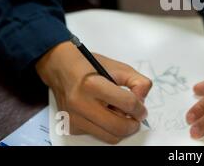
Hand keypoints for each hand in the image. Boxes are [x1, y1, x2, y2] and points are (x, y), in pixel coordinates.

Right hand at [35, 41, 151, 143]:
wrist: (61, 68)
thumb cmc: (90, 66)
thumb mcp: (118, 67)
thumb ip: (138, 82)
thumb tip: (142, 101)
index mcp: (93, 84)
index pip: (127, 103)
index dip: (140, 108)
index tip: (142, 109)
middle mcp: (80, 103)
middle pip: (119, 127)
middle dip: (133, 124)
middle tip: (137, 117)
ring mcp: (74, 118)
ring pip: (110, 137)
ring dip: (121, 128)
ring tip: (121, 114)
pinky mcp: (71, 127)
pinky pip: (98, 135)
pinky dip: (108, 128)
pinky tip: (105, 114)